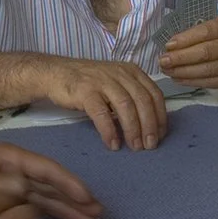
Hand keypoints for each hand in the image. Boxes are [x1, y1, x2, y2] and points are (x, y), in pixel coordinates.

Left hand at [0, 144, 104, 218]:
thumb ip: (2, 186)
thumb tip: (30, 193)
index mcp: (9, 158)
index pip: (47, 169)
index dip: (69, 183)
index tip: (87, 198)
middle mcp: (13, 171)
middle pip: (50, 185)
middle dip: (73, 199)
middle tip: (97, 215)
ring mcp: (9, 187)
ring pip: (43, 199)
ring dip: (65, 210)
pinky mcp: (2, 204)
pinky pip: (31, 210)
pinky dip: (47, 218)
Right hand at [46, 59, 166, 151]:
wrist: (56, 73)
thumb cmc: (89, 83)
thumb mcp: (116, 82)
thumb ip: (132, 96)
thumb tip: (150, 125)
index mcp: (132, 71)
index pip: (154, 94)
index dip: (160, 117)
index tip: (160, 135)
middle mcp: (120, 74)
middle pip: (142, 101)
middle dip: (149, 126)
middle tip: (149, 146)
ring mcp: (102, 81)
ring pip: (126, 106)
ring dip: (133, 130)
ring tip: (134, 147)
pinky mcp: (85, 91)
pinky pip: (102, 114)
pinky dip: (109, 131)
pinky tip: (112, 144)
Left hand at [159, 15, 217, 87]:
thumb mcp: (216, 24)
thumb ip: (197, 32)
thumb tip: (171, 46)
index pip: (206, 31)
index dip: (185, 39)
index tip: (168, 45)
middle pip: (206, 52)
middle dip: (180, 58)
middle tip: (163, 61)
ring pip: (207, 70)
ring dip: (183, 71)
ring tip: (167, 70)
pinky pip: (210, 82)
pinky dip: (191, 81)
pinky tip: (178, 78)